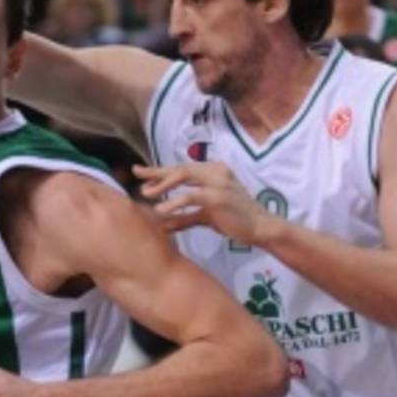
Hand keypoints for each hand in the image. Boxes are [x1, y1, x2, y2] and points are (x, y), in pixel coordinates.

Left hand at [134, 162, 272, 245]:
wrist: (260, 228)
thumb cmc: (234, 220)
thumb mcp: (206, 216)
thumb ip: (185, 217)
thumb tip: (162, 224)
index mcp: (213, 171)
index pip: (182, 168)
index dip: (160, 170)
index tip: (140, 172)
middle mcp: (215, 172)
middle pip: (179, 168)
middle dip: (156, 172)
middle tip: (137, 175)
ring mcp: (218, 182)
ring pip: (183, 176)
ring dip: (162, 185)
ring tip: (146, 194)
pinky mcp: (218, 197)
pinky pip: (191, 196)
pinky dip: (174, 202)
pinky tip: (161, 210)